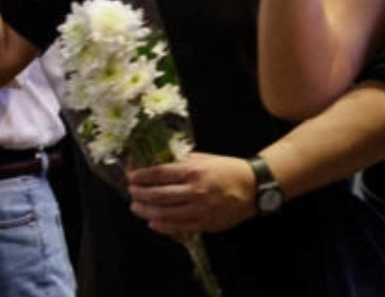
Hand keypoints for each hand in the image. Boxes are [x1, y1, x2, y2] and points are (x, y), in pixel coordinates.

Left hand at [127, 153, 255, 235]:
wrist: (253, 187)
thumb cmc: (226, 169)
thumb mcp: (202, 158)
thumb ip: (179, 162)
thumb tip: (154, 163)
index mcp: (193, 171)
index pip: (159, 174)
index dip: (141, 176)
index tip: (131, 177)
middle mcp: (195, 191)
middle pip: (158, 195)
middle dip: (140, 194)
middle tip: (131, 193)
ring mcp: (200, 209)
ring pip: (166, 213)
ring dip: (146, 211)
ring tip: (136, 208)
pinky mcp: (206, 223)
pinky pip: (180, 227)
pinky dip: (163, 226)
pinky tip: (152, 222)